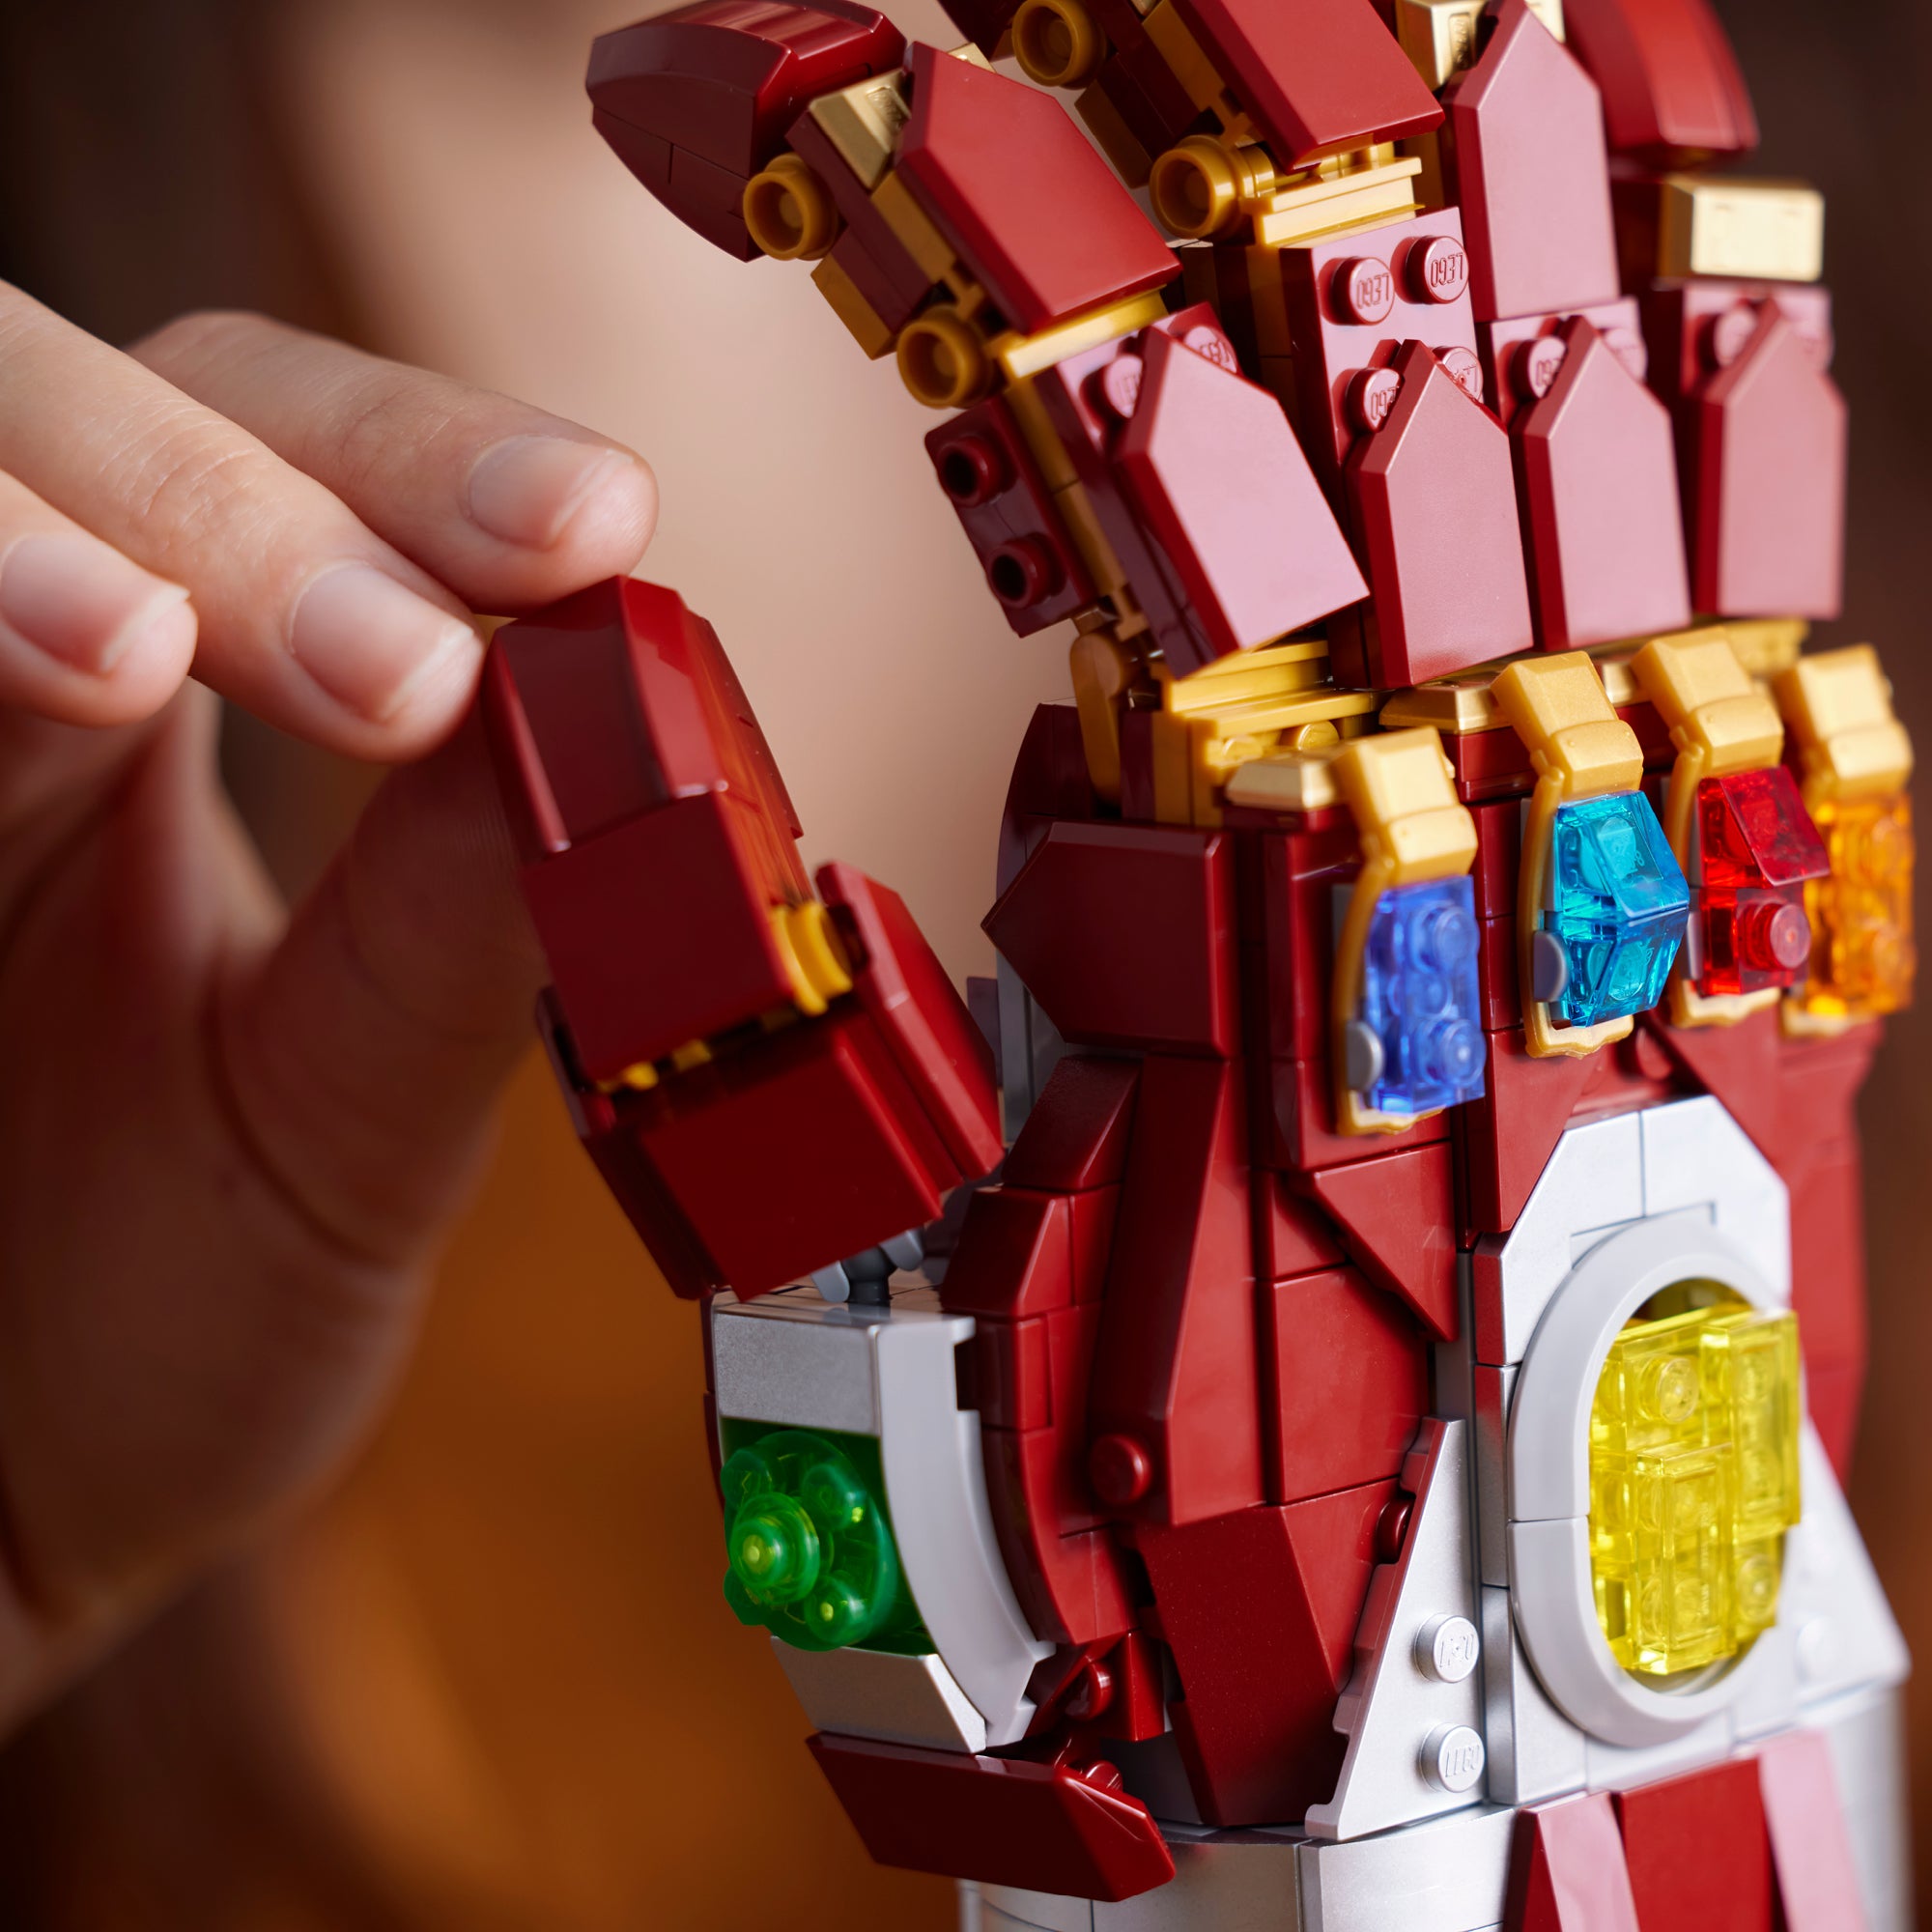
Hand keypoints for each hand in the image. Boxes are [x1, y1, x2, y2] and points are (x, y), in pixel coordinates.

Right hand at [0, 290, 655, 1729]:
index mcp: (166, 711)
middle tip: (395, 663)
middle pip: (55, 406)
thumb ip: (453, 920)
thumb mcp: (346, 1123)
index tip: (591, 526)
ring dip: (10, 539)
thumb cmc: (150, 1323)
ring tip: (130, 656)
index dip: (417, 456)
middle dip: (232, 501)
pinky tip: (32, 677)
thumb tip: (616, 705)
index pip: (281, 450)